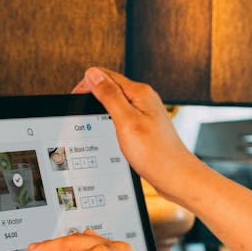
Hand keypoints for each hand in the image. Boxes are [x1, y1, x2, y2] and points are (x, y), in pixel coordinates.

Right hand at [71, 67, 198, 200]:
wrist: (176, 177)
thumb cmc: (155, 154)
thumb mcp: (126, 121)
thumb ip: (109, 95)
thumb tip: (93, 73)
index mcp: (140, 92)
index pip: (105, 75)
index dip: (87, 84)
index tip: (75, 100)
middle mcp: (145, 99)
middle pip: (111, 86)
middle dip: (93, 95)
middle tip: (80, 113)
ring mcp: (146, 113)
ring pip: (117, 102)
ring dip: (102, 108)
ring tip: (92, 122)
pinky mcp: (146, 126)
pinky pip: (124, 116)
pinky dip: (112, 121)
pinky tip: (109, 133)